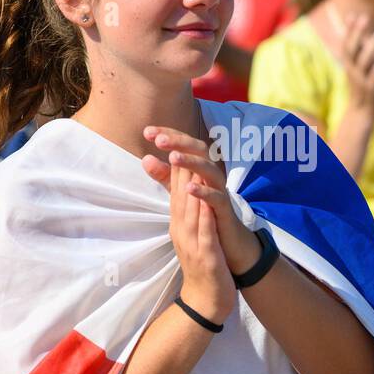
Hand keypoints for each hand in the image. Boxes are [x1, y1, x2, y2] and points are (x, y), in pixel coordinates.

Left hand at [141, 125, 260, 278]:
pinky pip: (217, 197)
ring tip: (173, 157)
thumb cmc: (205, 213)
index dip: (168, 135)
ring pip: (210, 169)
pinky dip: (204, 191)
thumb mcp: (182, 191)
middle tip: (160, 140)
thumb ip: (166, 176)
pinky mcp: (225, 209)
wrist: (227, 241)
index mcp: (200, 168)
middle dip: (180, 142)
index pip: (184, 144)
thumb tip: (146, 159)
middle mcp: (211, 174)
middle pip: (199, 149)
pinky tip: (189, 188)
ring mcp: (220, 190)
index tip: (147, 132)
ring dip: (192, 162)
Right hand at [154, 151, 235, 323]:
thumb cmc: (202, 263)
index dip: (174, 161)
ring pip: (189, 211)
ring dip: (188, 187)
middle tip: (170, 138)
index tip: (170, 136)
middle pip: (178, 193)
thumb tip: (183, 185)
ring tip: (187, 163)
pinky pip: (204, 233)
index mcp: (179, 222)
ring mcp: (192, 243)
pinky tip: (206, 202)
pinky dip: (204, 217)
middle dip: (176, 167)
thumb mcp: (191, 232)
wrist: (206, 301)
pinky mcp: (206, 256)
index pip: (176, 187)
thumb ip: (186, 208)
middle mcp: (181, 229)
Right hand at [335, 13, 373, 115]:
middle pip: (351, 50)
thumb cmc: (364, 87)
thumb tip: (360, 36)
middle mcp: (351, 72)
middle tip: (365, 17)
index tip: (353, 14)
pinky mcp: (371, 88)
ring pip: (364, 59)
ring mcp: (360, 80)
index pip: (346, 45)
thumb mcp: (361, 68)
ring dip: (373, 43)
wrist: (363, 113)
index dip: (349, 30)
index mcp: (348, 66)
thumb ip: (361, 52)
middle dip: (356, 33)